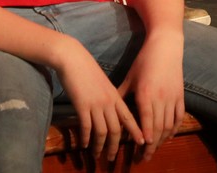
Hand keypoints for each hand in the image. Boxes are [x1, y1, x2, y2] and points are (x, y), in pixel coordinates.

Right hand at [58, 44, 139, 164]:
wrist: (74, 59)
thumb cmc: (88, 70)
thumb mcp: (104, 84)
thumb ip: (110, 98)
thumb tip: (113, 111)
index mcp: (116, 96)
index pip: (129, 117)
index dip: (136, 131)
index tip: (142, 143)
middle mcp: (109, 102)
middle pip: (116, 129)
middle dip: (115, 145)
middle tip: (112, 157)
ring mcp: (96, 104)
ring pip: (102, 131)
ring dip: (100, 145)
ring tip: (97, 154)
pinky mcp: (82, 106)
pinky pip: (86, 127)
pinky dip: (86, 138)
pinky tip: (84, 145)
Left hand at [116, 39, 184, 163]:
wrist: (166, 46)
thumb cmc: (144, 61)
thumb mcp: (130, 78)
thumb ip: (120, 95)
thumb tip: (106, 109)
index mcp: (145, 95)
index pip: (145, 124)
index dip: (143, 141)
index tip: (138, 153)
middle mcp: (160, 99)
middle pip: (158, 130)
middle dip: (151, 147)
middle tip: (144, 158)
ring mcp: (172, 98)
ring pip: (169, 126)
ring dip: (162, 141)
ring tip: (154, 150)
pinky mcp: (181, 95)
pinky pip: (179, 117)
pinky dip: (174, 129)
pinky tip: (168, 136)